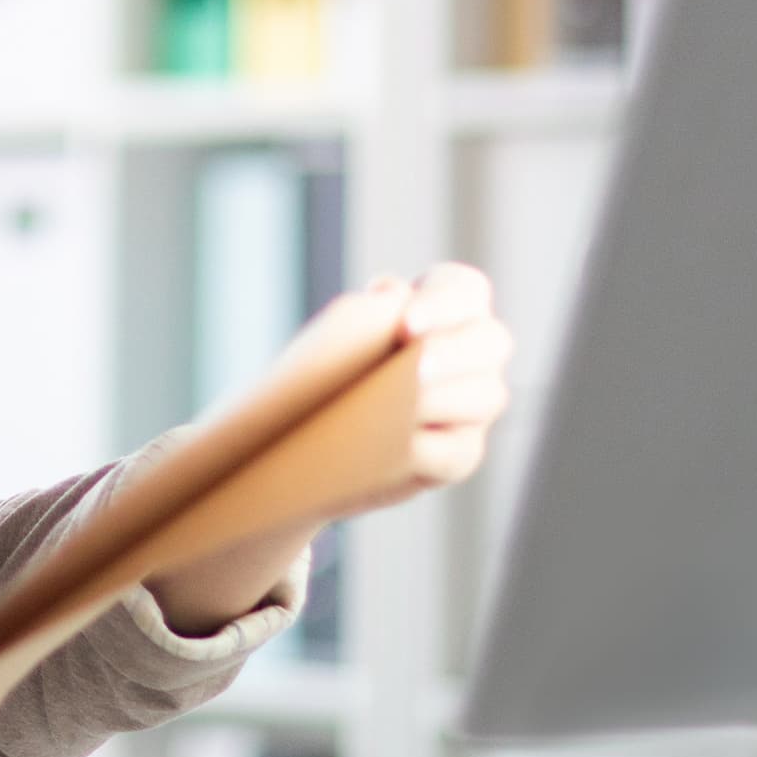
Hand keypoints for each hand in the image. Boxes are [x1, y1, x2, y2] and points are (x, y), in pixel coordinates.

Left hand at [143, 264, 518, 634]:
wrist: (264, 467)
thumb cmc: (286, 400)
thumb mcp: (309, 359)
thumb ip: (353, 326)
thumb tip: (388, 301)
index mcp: (416, 319)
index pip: (466, 289)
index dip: (450, 300)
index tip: (407, 320)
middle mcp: (446, 361)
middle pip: (491, 343)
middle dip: (453, 352)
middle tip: (408, 365)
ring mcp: (454, 413)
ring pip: (487, 396)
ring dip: (443, 399)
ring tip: (396, 407)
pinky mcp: (443, 461)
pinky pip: (459, 455)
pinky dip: (430, 451)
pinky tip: (398, 449)